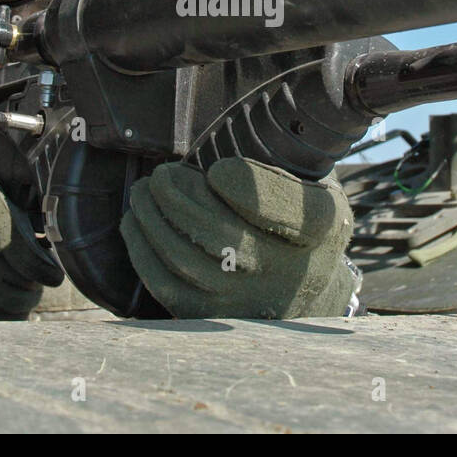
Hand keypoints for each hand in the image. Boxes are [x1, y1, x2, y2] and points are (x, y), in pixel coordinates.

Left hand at [120, 157, 355, 318]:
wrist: (312, 289)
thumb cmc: (302, 220)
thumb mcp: (316, 183)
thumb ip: (283, 161)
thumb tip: (225, 139)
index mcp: (321, 227)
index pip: (288, 210)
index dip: (246, 188)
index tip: (217, 170)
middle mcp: (290, 272)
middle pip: (225, 238)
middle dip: (178, 200)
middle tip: (159, 175)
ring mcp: (252, 301)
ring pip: (189, 264)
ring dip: (153, 222)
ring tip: (142, 194)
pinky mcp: (218, 317)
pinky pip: (169, 288)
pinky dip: (144, 253)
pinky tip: (135, 225)